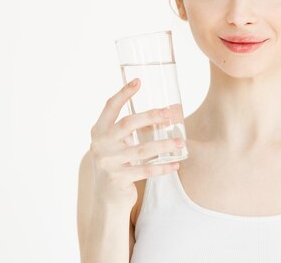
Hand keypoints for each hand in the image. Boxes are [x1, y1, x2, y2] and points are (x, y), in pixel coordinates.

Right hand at [88, 78, 184, 208]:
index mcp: (99, 131)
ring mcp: (107, 163)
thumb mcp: (119, 144)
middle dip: (150, 116)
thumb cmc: (118, 163)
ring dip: (164, 145)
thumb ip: (133, 129)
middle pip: (127, 124)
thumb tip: (169, 111)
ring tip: (181, 142)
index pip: (110, 107)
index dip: (123, 93)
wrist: (107, 198)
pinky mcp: (117, 179)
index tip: (138, 81)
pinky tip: (176, 164)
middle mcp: (100, 145)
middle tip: (169, 113)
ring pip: (141, 150)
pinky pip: (145, 171)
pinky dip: (163, 168)